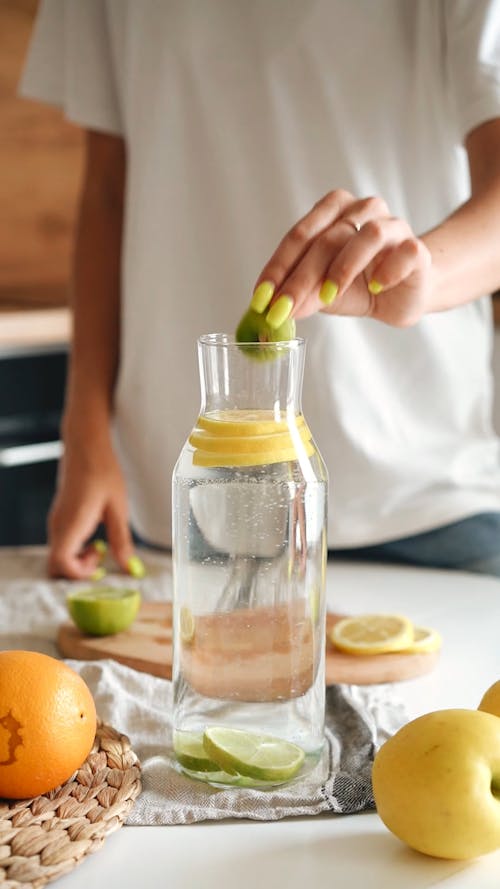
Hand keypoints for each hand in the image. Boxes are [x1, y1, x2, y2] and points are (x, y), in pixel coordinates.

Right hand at [47, 434, 133, 578]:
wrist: (86, 445)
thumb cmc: (103, 471)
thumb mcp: (118, 508)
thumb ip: (121, 540)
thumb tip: (129, 568)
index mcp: (72, 524)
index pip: (61, 564)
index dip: (79, 574)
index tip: (100, 566)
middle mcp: (58, 525)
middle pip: (55, 565)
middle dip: (77, 571)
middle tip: (100, 559)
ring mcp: (56, 521)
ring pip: (58, 555)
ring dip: (77, 559)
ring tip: (101, 546)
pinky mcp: (59, 517)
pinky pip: (62, 543)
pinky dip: (75, 549)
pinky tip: (95, 536)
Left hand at [252, 190, 431, 327]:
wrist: (403, 295)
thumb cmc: (358, 286)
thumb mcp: (322, 294)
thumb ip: (301, 296)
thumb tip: (274, 312)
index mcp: (334, 212)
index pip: (299, 236)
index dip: (278, 268)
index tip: (261, 298)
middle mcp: (363, 211)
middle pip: (328, 239)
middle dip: (301, 278)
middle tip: (284, 308)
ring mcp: (393, 227)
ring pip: (368, 235)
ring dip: (343, 268)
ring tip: (328, 297)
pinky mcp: (417, 248)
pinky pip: (406, 251)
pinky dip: (387, 270)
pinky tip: (375, 286)